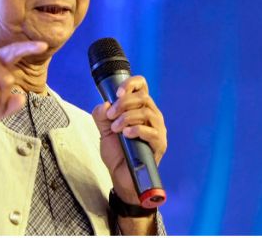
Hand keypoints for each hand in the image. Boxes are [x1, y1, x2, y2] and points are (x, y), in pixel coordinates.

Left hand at [91, 75, 166, 204]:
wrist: (121, 177)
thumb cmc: (118, 153)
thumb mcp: (104, 130)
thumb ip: (101, 116)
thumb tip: (104, 104)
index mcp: (140, 108)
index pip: (142, 86)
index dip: (131, 84)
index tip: (117, 93)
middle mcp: (152, 115)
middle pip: (143, 97)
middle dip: (123, 104)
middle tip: (110, 116)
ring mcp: (158, 129)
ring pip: (146, 112)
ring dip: (127, 118)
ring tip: (116, 129)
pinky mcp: (159, 144)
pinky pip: (152, 131)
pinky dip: (137, 130)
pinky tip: (126, 134)